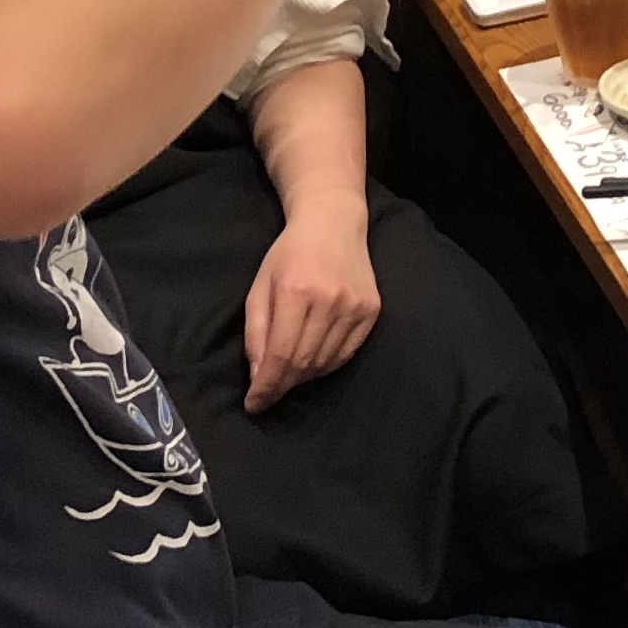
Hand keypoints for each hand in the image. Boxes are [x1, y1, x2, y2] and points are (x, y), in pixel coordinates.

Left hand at [242, 197, 382, 410]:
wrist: (332, 222)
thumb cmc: (289, 253)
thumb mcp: (261, 286)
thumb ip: (256, 332)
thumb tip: (259, 376)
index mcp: (297, 291)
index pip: (282, 354)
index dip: (267, 385)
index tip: (255, 405)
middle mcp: (330, 300)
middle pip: (304, 362)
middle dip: (282, 385)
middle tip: (268, 393)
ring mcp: (355, 306)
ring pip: (326, 363)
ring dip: (304, 376)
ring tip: (289, 374)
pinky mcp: (372, 311)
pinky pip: (346, 353)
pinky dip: (327, 366)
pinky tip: (313, 361)